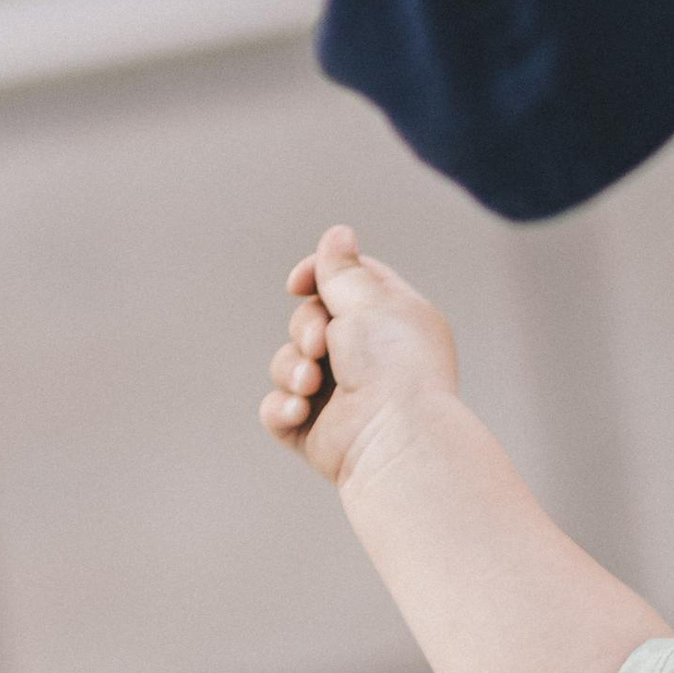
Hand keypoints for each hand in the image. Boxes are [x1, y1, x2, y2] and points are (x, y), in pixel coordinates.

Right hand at [260, 225, 457, 485]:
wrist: (394, 439)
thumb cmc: (393, 367)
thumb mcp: (368, 301)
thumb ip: (343, 269)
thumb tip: (338, 233)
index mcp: (394, 322)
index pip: (350, 283)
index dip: (318, 276)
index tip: (298, 283)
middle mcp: (371, 358)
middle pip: (310, 320)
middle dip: (305, 328)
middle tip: (320, 345)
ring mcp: (343, 398)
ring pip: (289, 364)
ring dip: (291, 368)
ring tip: (310, 384)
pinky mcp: (317, 433)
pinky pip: (279, 409)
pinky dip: (283, 408)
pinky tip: (300, 411)